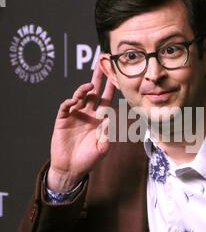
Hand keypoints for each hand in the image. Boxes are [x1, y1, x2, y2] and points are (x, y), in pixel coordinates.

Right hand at [47, 59, 114, 191]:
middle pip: (94, 92)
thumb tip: (110, 120)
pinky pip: (66, 107)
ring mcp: (75, 115)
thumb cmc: (88, 159)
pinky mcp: (63, 120)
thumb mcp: (102, 149)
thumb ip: (107, 136)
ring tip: (89, 86)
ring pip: (80, 97)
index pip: (107, 99)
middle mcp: (88, 114)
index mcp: (100, 119)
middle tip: (101, 62)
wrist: (70, 169)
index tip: (116, 75)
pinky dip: (69, 102)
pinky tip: (75, 100)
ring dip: (84, 90)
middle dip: (97, 78)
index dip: (111, 87)